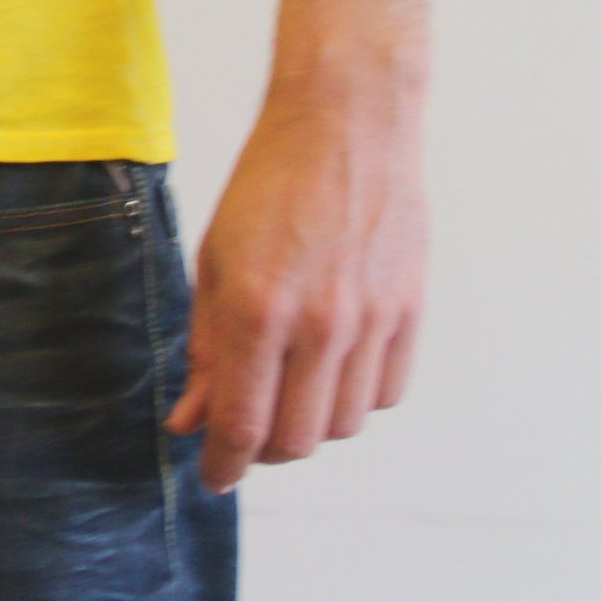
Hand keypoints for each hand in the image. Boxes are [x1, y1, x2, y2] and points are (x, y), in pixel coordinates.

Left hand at [170, 79, 426, 492]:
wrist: (345, 124)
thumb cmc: (269, 185)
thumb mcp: (214, 263)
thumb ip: (205, 348)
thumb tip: (191, 419)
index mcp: (258, 308)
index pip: (242, 424)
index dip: (224, 464)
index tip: (214, 476)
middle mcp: (320, 323)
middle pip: (298, 439)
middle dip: (264, 448)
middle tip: (246, 428)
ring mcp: (372, 321)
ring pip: (345, 425)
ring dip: (310, 423)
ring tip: (287, 388)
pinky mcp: (409, 312)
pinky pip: (385, 393)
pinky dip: (354, 397)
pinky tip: (331, 367)